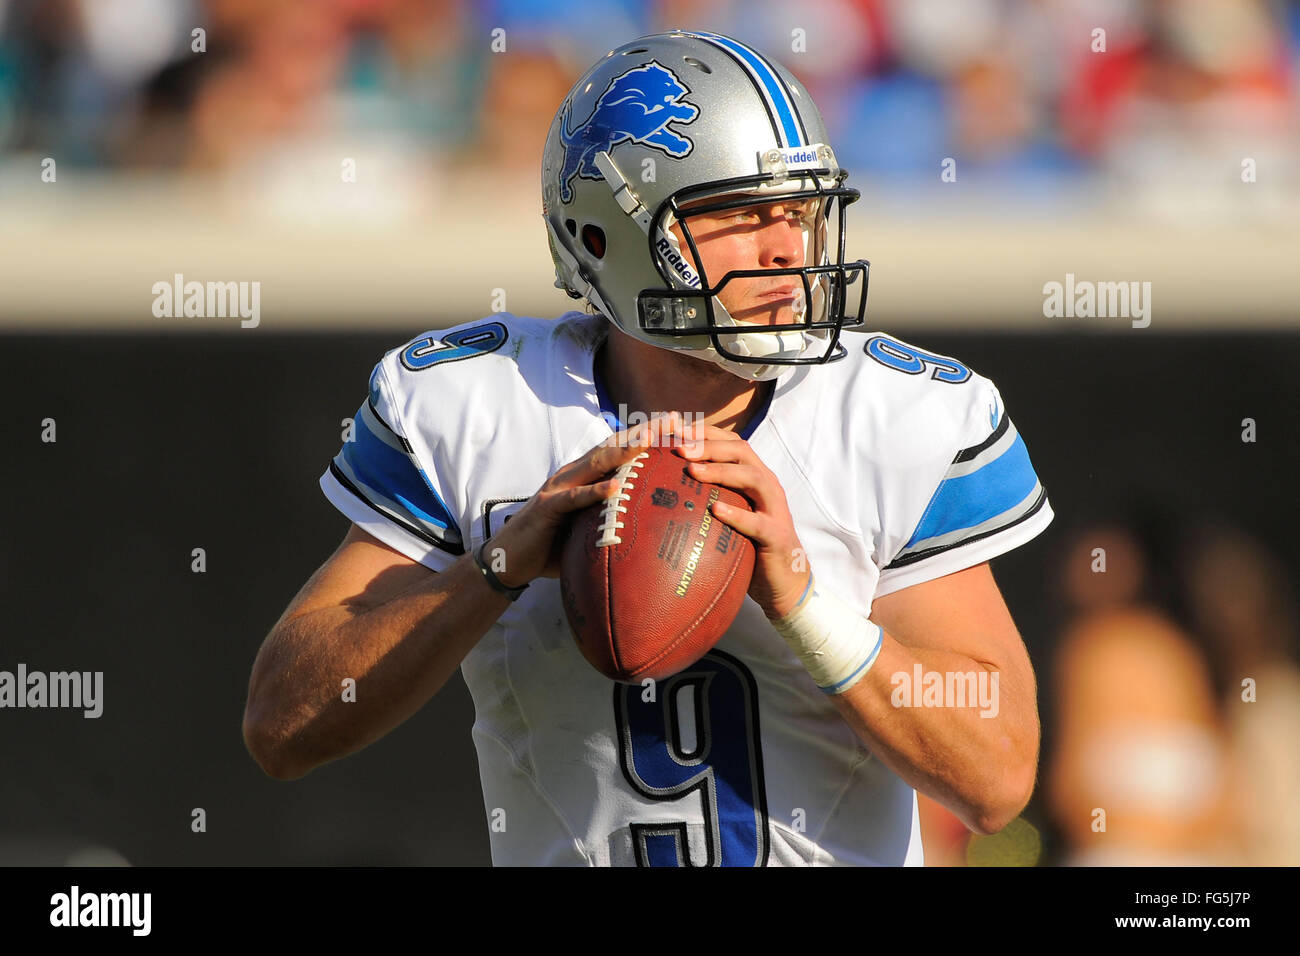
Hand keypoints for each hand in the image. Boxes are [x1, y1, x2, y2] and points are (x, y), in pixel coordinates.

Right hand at [485, 412, 683, 588]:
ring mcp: (558, 486)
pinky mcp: (547, 506)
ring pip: (596, 463)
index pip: (621, 448)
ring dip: (623, 451)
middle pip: (613, 446)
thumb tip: (652, 530)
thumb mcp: (589, 528)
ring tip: (650, 440)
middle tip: (674, 419)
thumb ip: (613, 519)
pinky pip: (574, 498)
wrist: (509, 559)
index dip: (648, 434)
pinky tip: (615, 487)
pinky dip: (595, 491)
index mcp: (585, 475)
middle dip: (644, 431)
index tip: (679, 423)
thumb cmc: (553, 545)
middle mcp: (573, 474)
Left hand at [674, 422, 810, 618]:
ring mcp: (775, 509)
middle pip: (741, 452)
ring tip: (693, 471)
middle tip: (679, 448)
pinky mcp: (776, 535)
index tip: (676, 429)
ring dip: (721, 471)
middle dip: (709, 446)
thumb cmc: (749, 543)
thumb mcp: (729, 513)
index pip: (732, 442)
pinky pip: (758, 522)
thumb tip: (666, 485)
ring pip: (752, 478)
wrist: (783, 579)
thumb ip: (709, 496)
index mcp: (755, 475)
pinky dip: (737, 514)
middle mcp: (767, 485)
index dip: (706, 432)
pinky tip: (715, 511)